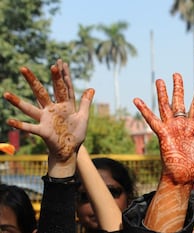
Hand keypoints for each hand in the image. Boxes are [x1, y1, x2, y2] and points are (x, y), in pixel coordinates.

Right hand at [4, 59, 93, 175]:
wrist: (70, 150)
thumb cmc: (76, 133)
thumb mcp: (83, 117)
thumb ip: (85, 102)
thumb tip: (91, 88)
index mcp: (65, 105)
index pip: (63, 87)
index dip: (62, 75)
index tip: (59, 61)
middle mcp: (52, 110)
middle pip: (41, 93)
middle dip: (33, 81)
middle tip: (23, 68)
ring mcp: (46, 119)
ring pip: (30, 108)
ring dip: (18, 102)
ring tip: (6, 94)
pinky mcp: (44, 131)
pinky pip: (30, 127)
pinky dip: (20, 125)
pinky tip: (9, 121)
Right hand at [134, 73, 193, 185]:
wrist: (183, 176)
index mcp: (193, 127)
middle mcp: (181, 124)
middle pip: (179, 102)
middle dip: (178, 88)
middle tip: (176, 74)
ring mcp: (171, 128)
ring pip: (165, 106)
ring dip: (162, 93)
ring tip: (159, 80)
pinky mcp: (162, 133)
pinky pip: (152, 120)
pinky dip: (144, 110)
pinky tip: (137, 100)